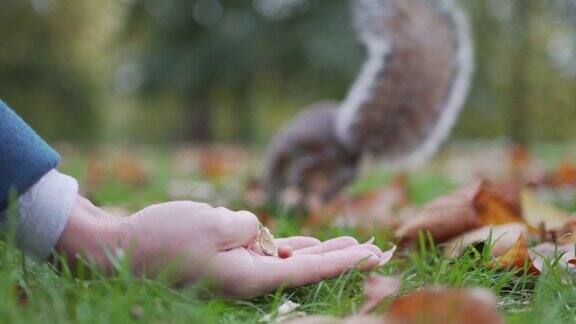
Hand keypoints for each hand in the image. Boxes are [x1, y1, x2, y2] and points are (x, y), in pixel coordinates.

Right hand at [56, 196, 385, 297]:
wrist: (121, 247)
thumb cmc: (166, 235)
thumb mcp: (215, 222)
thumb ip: (250, 227)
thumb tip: (260, 235)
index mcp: (250, 276)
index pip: (310, 269)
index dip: (346, 261)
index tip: (375, 255)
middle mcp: (249, 278)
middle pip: (309, 268)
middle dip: (345, 258)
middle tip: (379, 253)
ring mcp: (239, 268)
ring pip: (294, 258)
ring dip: (326, 250)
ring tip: (357, 243)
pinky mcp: (228, 257)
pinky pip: (271, 252)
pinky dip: (295, 246)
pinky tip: (314, 242)